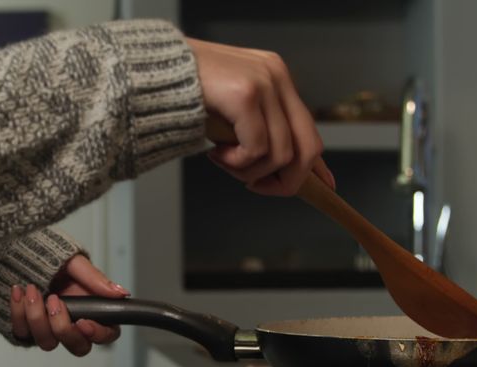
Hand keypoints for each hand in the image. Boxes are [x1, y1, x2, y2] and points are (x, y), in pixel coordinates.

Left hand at [10, 255, 124, 355]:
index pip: (106, 334)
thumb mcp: (76, 264)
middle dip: (63, 327)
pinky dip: (18, 313)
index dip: (97, 334)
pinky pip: (23, 333)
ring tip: (32, 291)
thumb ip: (96, 280)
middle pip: (77, 347)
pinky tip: (19, 293)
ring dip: (37, 317)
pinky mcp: (29, 330)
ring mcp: (50, 330)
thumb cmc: (53, 260)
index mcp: (92, 310)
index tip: (83, 322)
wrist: (23, 254)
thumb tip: (120, 293)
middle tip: (54, 301)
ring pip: (48, 342)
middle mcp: (73, 324)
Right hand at [186, 38, 334, 195]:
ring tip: (222, 160)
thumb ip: (253, 129)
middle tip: (255, 185)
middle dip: (285, 180)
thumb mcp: (227, 111)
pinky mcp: (247, 95)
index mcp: (275, 76)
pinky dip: (236, 162)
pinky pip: (257, 149)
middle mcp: (277, 76)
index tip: (325, 186)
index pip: (308, 128)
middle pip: (307, 147)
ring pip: (281, 155)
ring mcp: (265, 84)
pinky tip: (214, 152)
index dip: (318, 165)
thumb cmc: (181, 92)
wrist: (151, 70)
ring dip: (249, 170)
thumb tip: (275, 168)